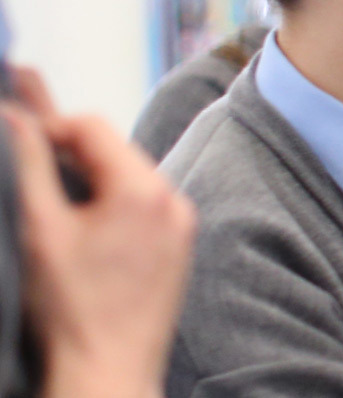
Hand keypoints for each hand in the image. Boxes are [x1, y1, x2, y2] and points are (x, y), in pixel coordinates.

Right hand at [2, 101, 195, 397]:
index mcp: (142, 189)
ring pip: (131, 176)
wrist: (108, 378)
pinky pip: (147, 204)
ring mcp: (182, 224)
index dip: (51, 129)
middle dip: (73, 154)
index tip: (22, 145)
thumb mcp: (40, 229)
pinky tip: (90, 228)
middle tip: (37, 172)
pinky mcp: (181, 246)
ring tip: (60, 202)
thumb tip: (12, 114)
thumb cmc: (70, 311)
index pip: (92, 127)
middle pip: (115, 150)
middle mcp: (172, 199)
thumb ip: (27, 162)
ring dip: (95, 178)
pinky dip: (117, 203)